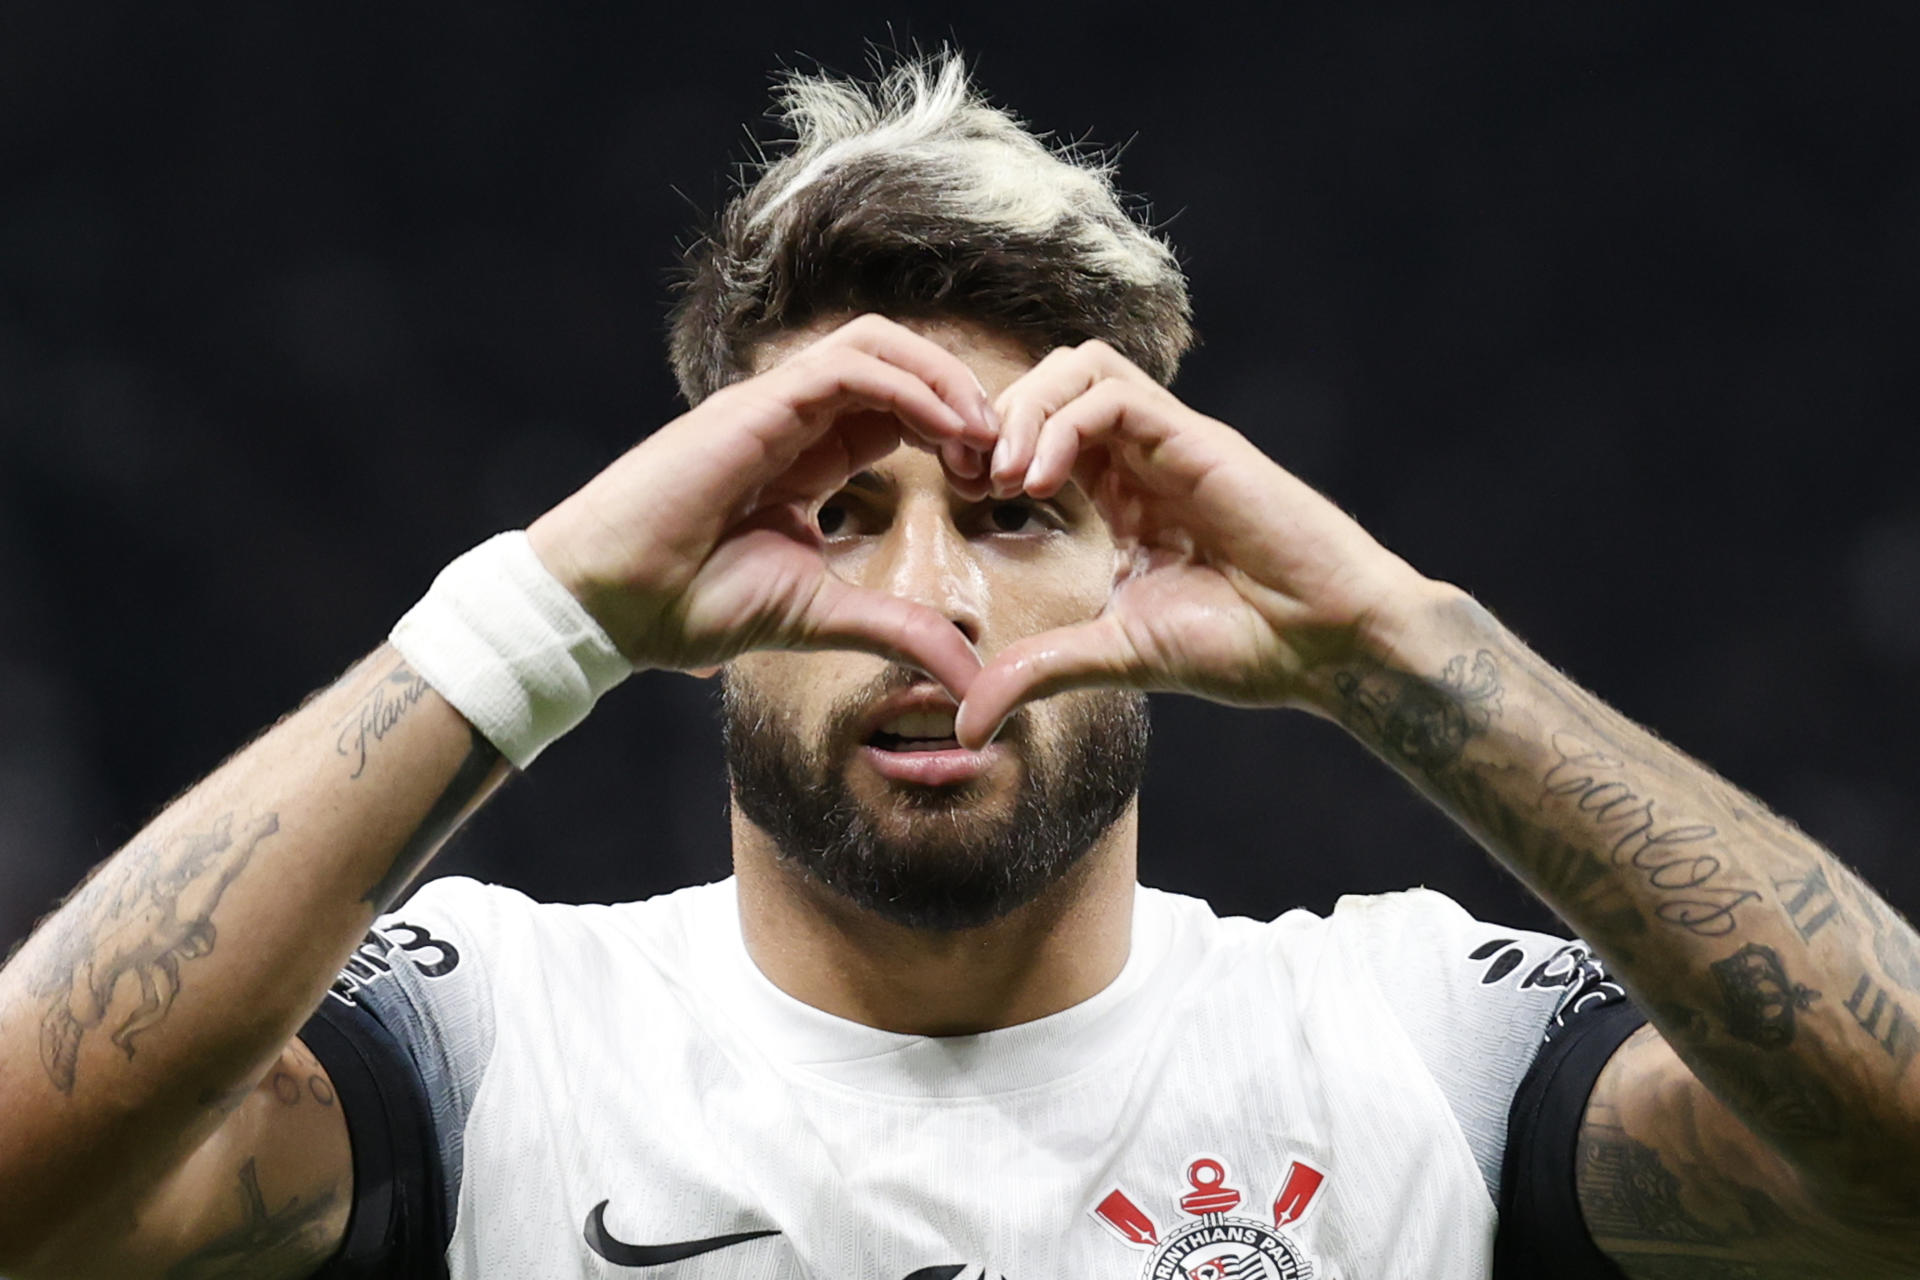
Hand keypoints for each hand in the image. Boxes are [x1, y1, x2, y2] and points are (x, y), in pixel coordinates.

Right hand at [526, 315, 998, 696]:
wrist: (607, 605)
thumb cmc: (687, 606)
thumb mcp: (821, 618)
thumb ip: (896, 632)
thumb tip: (969, 676)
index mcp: (809, 457)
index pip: (899, 410)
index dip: (956, 433)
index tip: (993, 486)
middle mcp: (794, 419)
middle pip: (899, 364)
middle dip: (963, 397)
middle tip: (1003, 457)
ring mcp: (772, 405)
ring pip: (877, 345)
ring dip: (944, 380)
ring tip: (985, 435)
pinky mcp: (755, 405)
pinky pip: (849, 366)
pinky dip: (910, 386)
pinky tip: (950, 430)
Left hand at [955, 339, 1435, 746]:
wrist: (1329, 646)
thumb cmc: (1245, 646)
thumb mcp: (1116, 654)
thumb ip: (1042, 670)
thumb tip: (969, 720)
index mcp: (1123, 494)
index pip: (1041, 428)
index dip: (990, 447)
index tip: (960, 494)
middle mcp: (1145, 456)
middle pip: (1052, 379)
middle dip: (995, 416)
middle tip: (967, 475)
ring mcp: (1172, 443)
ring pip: (1081, 367)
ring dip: (1025, 409)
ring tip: (1002, 476)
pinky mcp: (1198, 441)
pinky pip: (1116, 396)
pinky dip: (1063, 425)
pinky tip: (1039, 483)